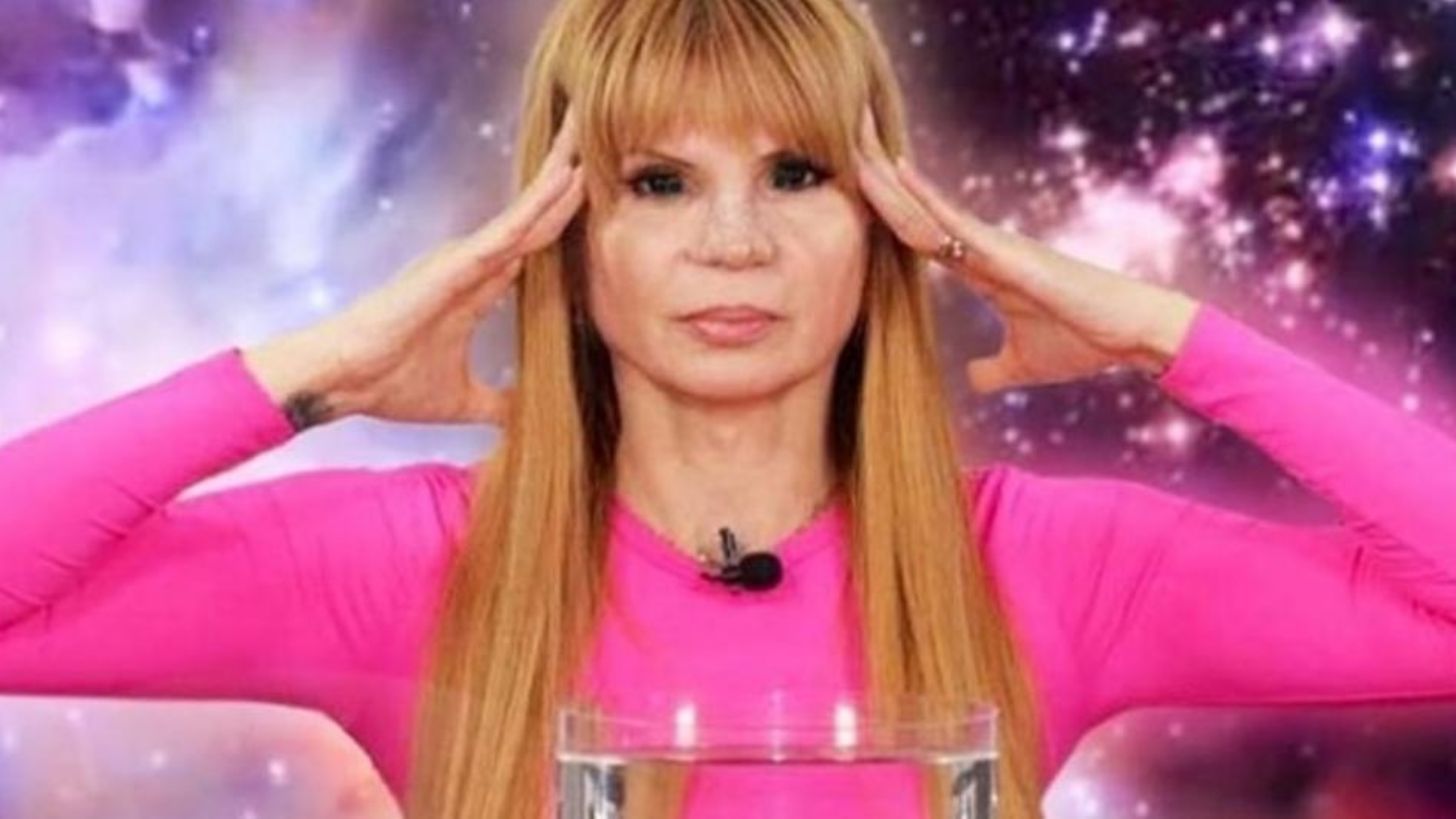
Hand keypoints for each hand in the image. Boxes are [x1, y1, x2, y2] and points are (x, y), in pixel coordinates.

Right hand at [249, 105, 585, 425]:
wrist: (342, 380)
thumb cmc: (388, 384)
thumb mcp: (462, 400)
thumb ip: (496, 404)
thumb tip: (524, 420)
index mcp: (478, 288)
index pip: (533, 246)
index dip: (563, 220)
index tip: (597, 195)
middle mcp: (474, 263)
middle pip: (534, 216)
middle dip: (565, 180)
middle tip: (596, 141)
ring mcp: (464, 258)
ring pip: (526, 212)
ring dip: (558, 177)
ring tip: (589, 138)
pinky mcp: (455, 264)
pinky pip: (506, 231)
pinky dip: (537, 207)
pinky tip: (565, 181)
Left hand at [852, 104, 1198, 393]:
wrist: (1129, 333)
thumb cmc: (1085, 341)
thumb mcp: (1024, 364)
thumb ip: (994, 369)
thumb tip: (974, 379)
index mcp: (982, 268)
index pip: (919, 237)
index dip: (886, 216)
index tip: (851, 193)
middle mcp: (984, 248)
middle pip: (915, 213)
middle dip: (877, 185)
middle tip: (837, 146)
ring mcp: (996, 245)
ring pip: (928, 208)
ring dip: (889, 181)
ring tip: (852, 145)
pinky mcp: (1010, 252)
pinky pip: (957, 221)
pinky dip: (927, 199)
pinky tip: (899, 174)